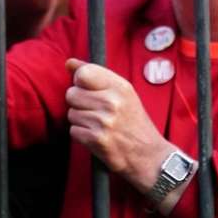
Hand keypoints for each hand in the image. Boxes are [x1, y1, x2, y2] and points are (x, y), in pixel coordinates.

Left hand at [65, 58, 172, 194]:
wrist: (149, 156)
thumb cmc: (134, 122)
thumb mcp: (122, 93)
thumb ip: (96, 75)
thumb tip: (69, 62)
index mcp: (120, 87)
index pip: (84, 73)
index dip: (80, 81)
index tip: (88, 89)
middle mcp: (112, 102)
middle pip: (72, 93)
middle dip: (78, 103)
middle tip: (95, 111)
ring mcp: (104, 122)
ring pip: (71, 113)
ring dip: (80, 120)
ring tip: (98, 125)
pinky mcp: (97, 140)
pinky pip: (73, 131)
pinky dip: (81, 135)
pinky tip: (96, 136)